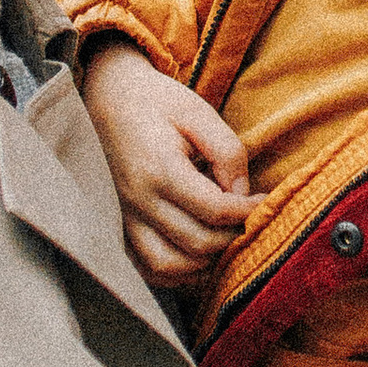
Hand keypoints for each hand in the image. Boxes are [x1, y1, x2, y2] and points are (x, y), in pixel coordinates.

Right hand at [81, 42, 259, 284]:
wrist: (104, 96)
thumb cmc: (155, 101)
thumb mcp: (197, 112)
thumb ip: (227, 152)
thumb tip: (242, 194)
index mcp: (159, 169)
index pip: (215, 210)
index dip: (247, 212)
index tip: (263, 201)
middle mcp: (138, 200)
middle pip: (197, 244)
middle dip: (233, 238)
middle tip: (249, 221)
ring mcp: (123, 217)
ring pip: (170, 267)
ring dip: (204, 262)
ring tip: (223, 239)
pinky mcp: (117, 225)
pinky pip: (146, 268)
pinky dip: (176, 270)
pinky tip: (196, 252)